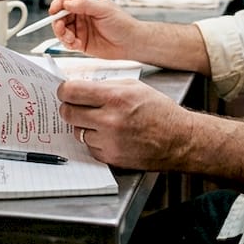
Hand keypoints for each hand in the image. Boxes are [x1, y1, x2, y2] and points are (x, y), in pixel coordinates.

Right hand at [49, 0, 142, 59]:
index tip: (53, 10)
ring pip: (61, 29)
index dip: (58, 3)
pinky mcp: (81, 42)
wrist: (131, 43)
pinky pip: (67, 42)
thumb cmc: (122, 23)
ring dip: (62, 34)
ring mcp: (80, 28)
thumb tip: (66, 3)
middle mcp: (82, 14)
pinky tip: (76, 45)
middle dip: (57, 21)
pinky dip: (68, 44)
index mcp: (87, 2)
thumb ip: (84, 5)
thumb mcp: (104, 9)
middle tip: (60, 27)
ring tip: (70, 38)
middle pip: (60, 15)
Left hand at [57, 79, 195, 170]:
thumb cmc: (159, 111)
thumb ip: (105, 85)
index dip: (64, 90)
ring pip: (77, 131)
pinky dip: (94, 140)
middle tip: (76, 105)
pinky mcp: (111, 157)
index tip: (66, 91)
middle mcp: (110, 120)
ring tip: (99, 120)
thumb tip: (80, 87)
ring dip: (83, 125)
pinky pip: (89, 147)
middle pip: (68, 113)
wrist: (179, 139)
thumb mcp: (134, 86)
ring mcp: (109, 141)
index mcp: (115, 97)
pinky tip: (107, 134)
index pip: (71, 92)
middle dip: (69, 107)